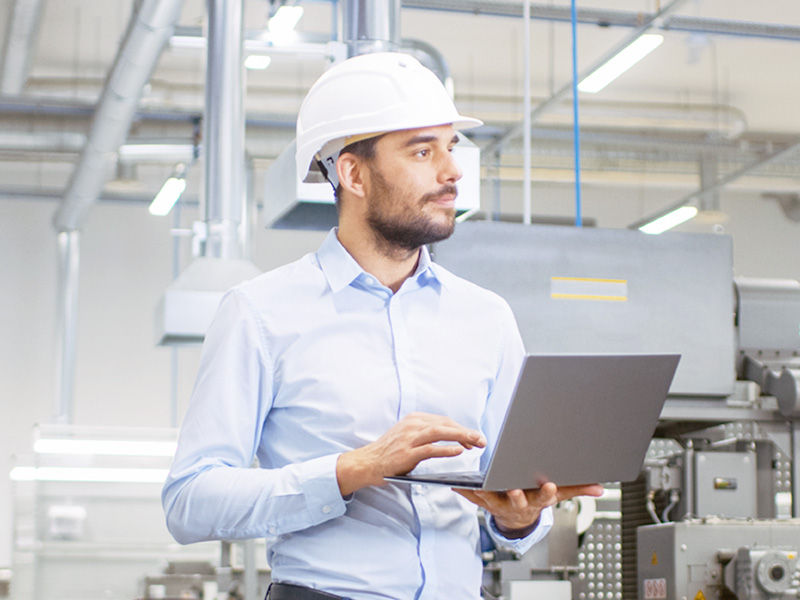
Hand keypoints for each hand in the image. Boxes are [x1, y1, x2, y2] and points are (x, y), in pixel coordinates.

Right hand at [336, 412, 485, 495]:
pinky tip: (458, 451)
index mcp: (414, 419)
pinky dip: (446, 449)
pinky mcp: (407, 453)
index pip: (444, 421)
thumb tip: (452, 438)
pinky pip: (430, 449)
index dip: (461, 429)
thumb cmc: (390, 452)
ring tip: (475, 443)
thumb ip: (426, 434)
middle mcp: (412, 425)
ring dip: (461, 437)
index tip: (474, 437)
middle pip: (445, 424)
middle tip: (481, 441)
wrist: (367, 463)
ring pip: (440, 433)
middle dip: (466, 432)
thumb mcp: (408, 436)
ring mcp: (409, 438)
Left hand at [454, 482, 603, 537]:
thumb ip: (578, 489)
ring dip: (485, 492)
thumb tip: (601, 488)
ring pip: (494, 498)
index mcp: (537, 500)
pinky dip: (466, 492)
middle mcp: (519, 503)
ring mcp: (502, 504)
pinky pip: (475, 498)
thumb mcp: (558, 494)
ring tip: (477, 484)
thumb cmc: (537, 498)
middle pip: (518, 499)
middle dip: (516, 494)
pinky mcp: (486, 502)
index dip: (547, 492)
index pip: (545, 497)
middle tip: (514, 488)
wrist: (518, 518)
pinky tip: (457, 484)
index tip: (549, 484)